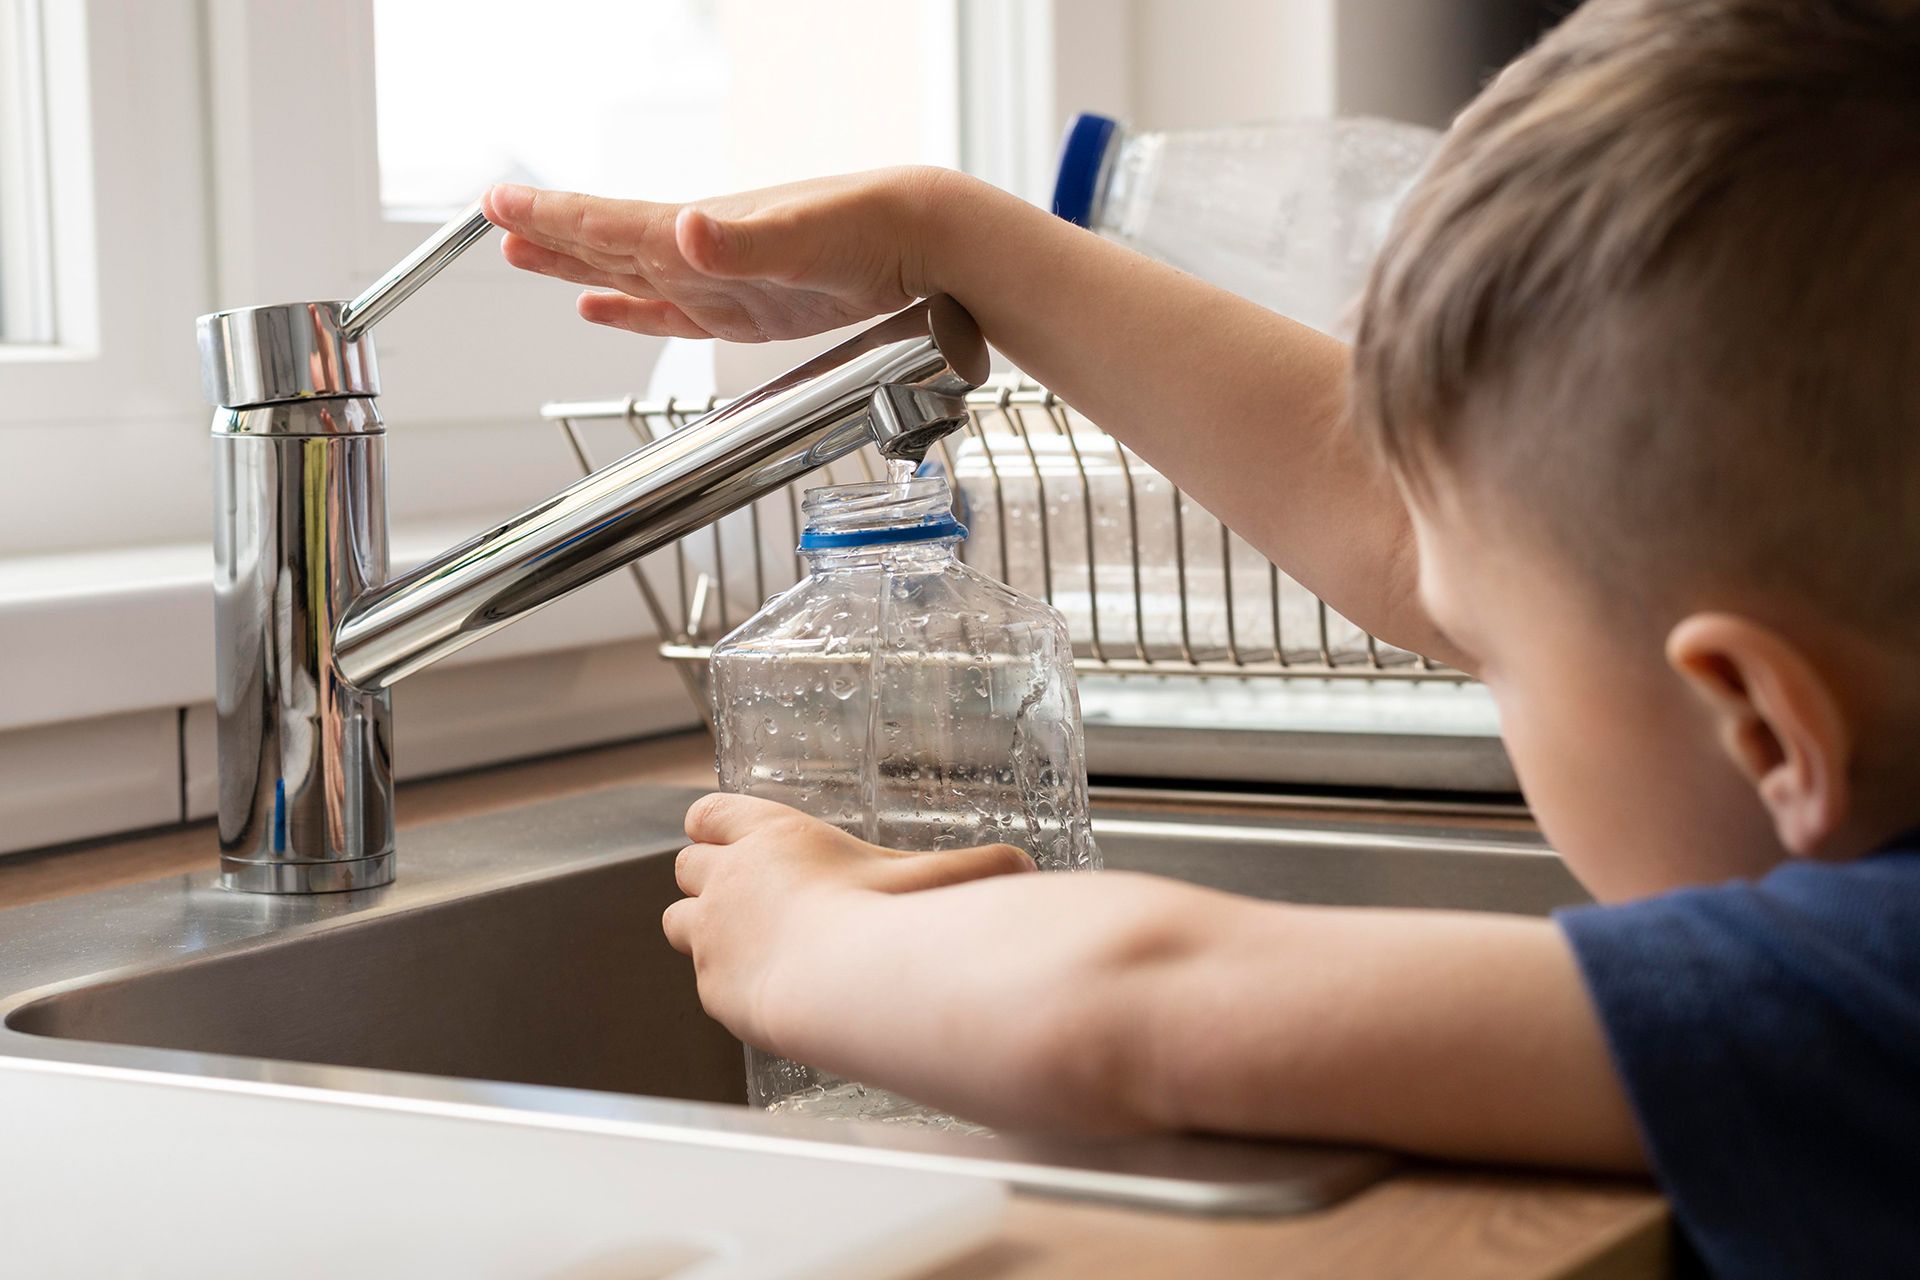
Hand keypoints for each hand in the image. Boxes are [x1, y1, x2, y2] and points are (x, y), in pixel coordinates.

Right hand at [480, 168, 968, 341]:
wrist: (920, 243)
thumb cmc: (867, 227)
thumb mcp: (802, 237)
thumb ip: (740, 242)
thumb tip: (683, 228)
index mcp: (698, 231)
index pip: (606, 222)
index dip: (549, 217)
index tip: (496, 205)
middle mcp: (698, 252)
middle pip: (604, 243)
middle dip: (547, 237)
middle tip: (492, 224)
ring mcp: (717, 282)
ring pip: (626, 274)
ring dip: (575, 269)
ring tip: (525, 257)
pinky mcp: (742, 311)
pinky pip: (668, 311)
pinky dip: (629, 310)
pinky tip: (599, 307)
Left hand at [661, 792, 1033, 1052]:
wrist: (845, 987)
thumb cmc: (887, 920)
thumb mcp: (936, 877)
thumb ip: (978, 867)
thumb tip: (1026, 867)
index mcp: (771, 834)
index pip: (709, 812)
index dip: (716, 824)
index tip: (729, 836)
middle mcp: (728, 878)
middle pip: (684, 863)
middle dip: (707, 875)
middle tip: (743, 893)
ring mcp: (712, 934)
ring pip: (677, 919)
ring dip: (701, 925)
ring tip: (743, 940)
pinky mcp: (711, 986)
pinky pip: (703, 977)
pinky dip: (725, 979)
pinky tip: (764, 987)